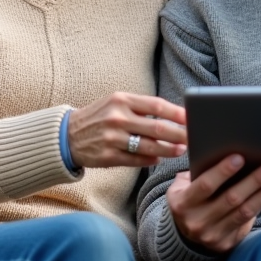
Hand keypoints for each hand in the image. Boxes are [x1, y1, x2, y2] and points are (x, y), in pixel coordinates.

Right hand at [66, 93, 186, 167]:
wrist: (67, 134)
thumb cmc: (100, 116)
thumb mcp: (116, 103)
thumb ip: (141, 107)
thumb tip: (174, 116)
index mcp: (122, 100)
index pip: (156, 105)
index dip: (177, 113)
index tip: (192, 118)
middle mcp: (117, 118)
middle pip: (157, 128)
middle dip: (179, 134)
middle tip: (193, 138)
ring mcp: (112, 138)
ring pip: (149, 147)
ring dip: (168, 150)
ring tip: (181, 150)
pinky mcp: (107, 156)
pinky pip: (135, 160)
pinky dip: (150, 160)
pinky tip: (158, 159)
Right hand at [165, 156, 260, 252]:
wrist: (184, 235)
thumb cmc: (188, 200)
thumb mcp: (182, 187)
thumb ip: (197, 172)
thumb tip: (225, 152)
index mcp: (183, 203)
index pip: (205, 185)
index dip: (222, 171)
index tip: (240, 157)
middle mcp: (197, 221)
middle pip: (230, 199)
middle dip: (253, 181)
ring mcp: (212, 235)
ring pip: (244, 211)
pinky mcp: (226, 243)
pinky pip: (247, 222)